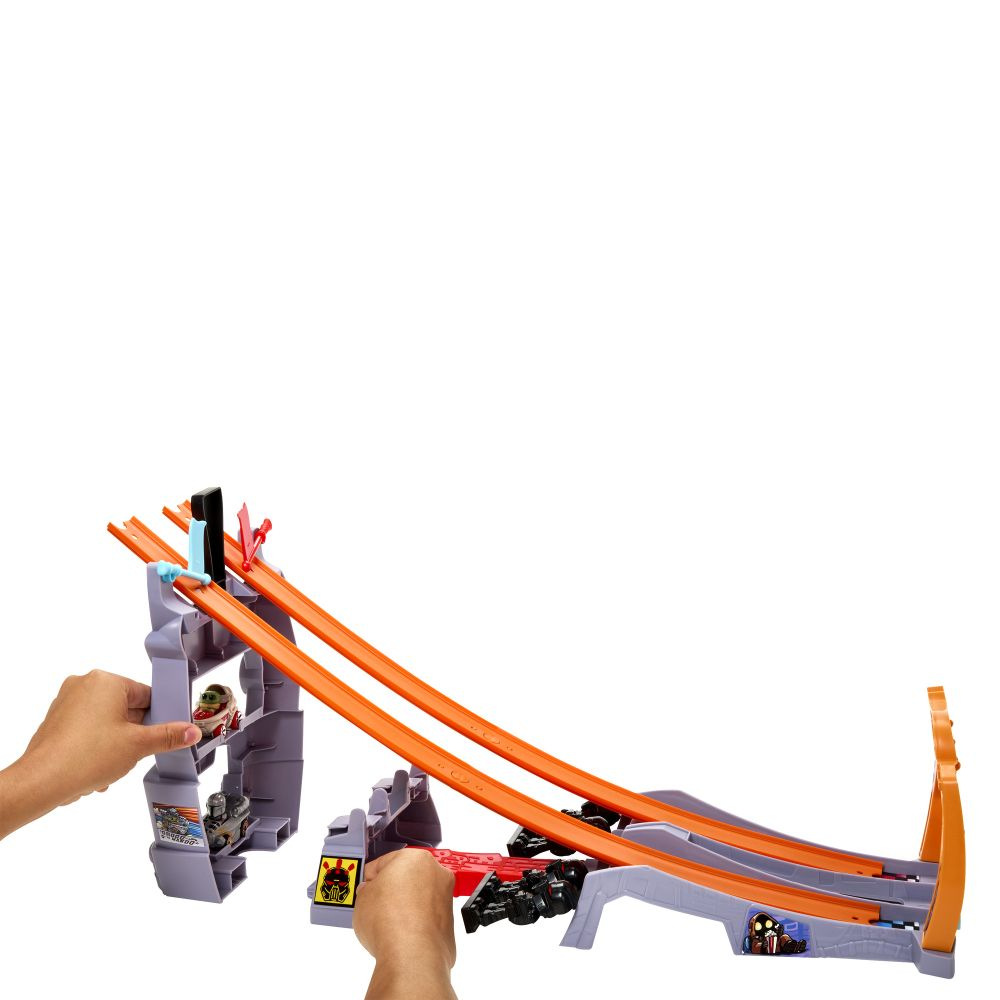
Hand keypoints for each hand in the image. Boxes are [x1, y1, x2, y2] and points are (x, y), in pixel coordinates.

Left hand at [0, 670, 199, 838]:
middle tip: (135, 752)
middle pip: (126, 709)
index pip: (146, 695)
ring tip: (112, 765)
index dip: (157, 717)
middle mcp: (84, 685)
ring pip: (106, 722)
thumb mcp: (138, 746)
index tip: (163, 733)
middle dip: (133, 735)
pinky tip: (97, 768)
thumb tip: (190, 732)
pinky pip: (87, 730)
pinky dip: (96, 747)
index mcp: (105, 681)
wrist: (42, 782)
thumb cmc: (84, 756)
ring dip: (115, 744)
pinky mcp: (56, 721)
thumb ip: (168, 736)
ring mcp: (66, 702)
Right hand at [354, 849, 457, 999]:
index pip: (387, 861)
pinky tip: (400, 935)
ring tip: (386, 923)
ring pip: (420, 899)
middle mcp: (437, 874)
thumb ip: (367, 890)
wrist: (411, 955)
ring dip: (405, 907)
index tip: (366, 885)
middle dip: (392, 890)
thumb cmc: (390, 922)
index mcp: (416, 858)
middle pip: (408, 878)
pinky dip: (415, 925)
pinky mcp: (450, 925)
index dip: (372, 876)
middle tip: (375, 903)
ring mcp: (446, 900)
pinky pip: (426, 920)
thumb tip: (369, 893)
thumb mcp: (362, 898)